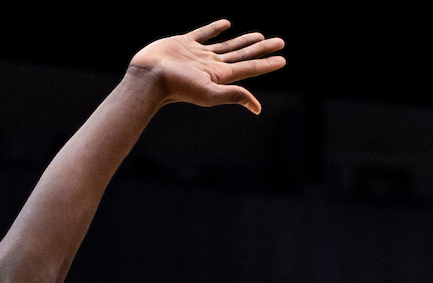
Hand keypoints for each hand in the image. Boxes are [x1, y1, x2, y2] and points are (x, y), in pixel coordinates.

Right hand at [128, 20, 285, 114]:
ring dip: (243, 41)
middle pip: (243, 55)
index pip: (250, 68)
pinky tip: (226, 24)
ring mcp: (199, 54)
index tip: (283, 59)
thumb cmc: (178, 87)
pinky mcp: (184, 44)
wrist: (149, 76)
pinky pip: (204, 34)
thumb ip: (234, 95)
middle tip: (280, 42)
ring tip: (259, 36)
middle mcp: (212, 65)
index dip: (267, 63)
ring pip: (227, 45)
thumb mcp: (210, 93)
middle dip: (262, 49)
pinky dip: (215, 28)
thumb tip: (258, 108)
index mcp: (221, 76)